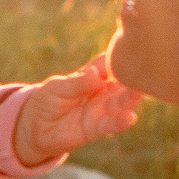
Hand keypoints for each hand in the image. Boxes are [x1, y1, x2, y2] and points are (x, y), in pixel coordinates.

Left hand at [13, 53, 142, 167]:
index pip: (109, 63)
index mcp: (93, 75)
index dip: (119, 58)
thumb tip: (95, 74)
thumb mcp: (57, 87)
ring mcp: (100, 110)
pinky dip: (120, 122)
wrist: (35, 126)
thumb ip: (77, 83)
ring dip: (129, 99)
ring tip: (139, 93)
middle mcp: (102, 92)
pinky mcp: (96, 128)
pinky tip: (130, 117)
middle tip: (142, 73)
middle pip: (120, 84)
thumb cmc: (48, 100)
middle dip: (130, 79)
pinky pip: (110, 125)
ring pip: (119, 103)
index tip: (131, 50)